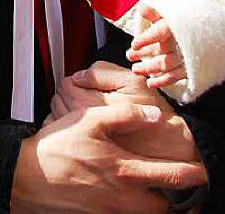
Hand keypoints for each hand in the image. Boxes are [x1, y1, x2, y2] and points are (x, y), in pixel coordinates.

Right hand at [12, 101, 204, 212]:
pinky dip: (131, 209)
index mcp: (124, 170)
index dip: (193, 174)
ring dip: (154, 205)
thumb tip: (154, 115)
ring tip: (157, 194)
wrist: (26, 178)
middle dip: (177, 201)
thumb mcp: (90, 121)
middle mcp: (122, 197)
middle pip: (163, 208)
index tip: (205, 170)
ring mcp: (109, 211)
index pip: (171, 177)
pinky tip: (126, 198)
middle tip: (183, 189)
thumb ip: (125, 115)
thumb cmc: (56, 148)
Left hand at [50, 61, 203, 166]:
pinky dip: (69, 130)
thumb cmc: (151, 117)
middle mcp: (80, 125)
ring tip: (87, 112)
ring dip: (67, 112)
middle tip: (87, 96)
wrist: (166, 150)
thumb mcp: (133, 82)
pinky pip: (67, 137)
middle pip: (58, 101)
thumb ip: (102, 72)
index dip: (77, 80)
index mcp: (88, 104)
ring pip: (60, 119)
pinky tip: (83, 129)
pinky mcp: (86, 152)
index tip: (87, 84)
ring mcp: (82, 141)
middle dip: (69, 95)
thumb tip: (80, 75)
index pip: (65, 84)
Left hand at [127, 7, 186, 88]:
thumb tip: (142, 8)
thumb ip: (156, 12)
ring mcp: (189, 56)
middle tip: (129, 55)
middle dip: (144, 54)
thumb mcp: (172, 12)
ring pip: (167, 64)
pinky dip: (163, 81)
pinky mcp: (192, 67)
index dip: (146, 39)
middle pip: (163, 50)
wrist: (211, 30)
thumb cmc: (187, 21)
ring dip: (150, 68)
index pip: (161, 32)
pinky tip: (150, 83)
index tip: (134, 44)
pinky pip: (177, 76)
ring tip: (135, 70)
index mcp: (180, 25)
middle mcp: (185, 41)